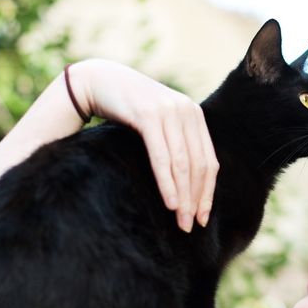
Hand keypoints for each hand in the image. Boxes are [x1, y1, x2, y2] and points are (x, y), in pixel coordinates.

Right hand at [65, 59, 217, 231]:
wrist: (98, 81)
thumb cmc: (127, 110)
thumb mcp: (158, 125)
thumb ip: (175, 144)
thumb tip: (189, 184)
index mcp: (194, 116)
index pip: (209, 162)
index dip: (208, 193)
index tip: (202, 218)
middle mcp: (187, 111)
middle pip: (199, 166)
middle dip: (196, 199)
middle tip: (190, 227)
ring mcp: (169, 112)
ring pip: (183, 163)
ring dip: (183, 196)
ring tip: (181, 221)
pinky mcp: (148, 115)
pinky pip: (162, 156)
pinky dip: (167, 182)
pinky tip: (170, 202)